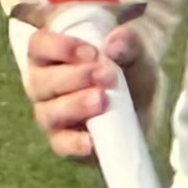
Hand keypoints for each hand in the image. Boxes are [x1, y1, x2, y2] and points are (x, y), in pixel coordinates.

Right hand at [18, 11, 154, 161]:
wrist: (149, 99)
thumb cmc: (131, 63)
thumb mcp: (138, 48)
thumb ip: (130, 42)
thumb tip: (114, 45)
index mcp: (51, 52)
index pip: (39, 46)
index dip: (59, 48)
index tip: (91, 52)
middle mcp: (44, 83)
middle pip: (40, 81)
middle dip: (73, 77)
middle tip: (106, 75)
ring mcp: (52, 114)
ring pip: (48, 113)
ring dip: (74, 105)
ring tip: (102, 100)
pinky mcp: (67, 141)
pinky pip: (61, 145)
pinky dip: (73, 143)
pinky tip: (90, 141)